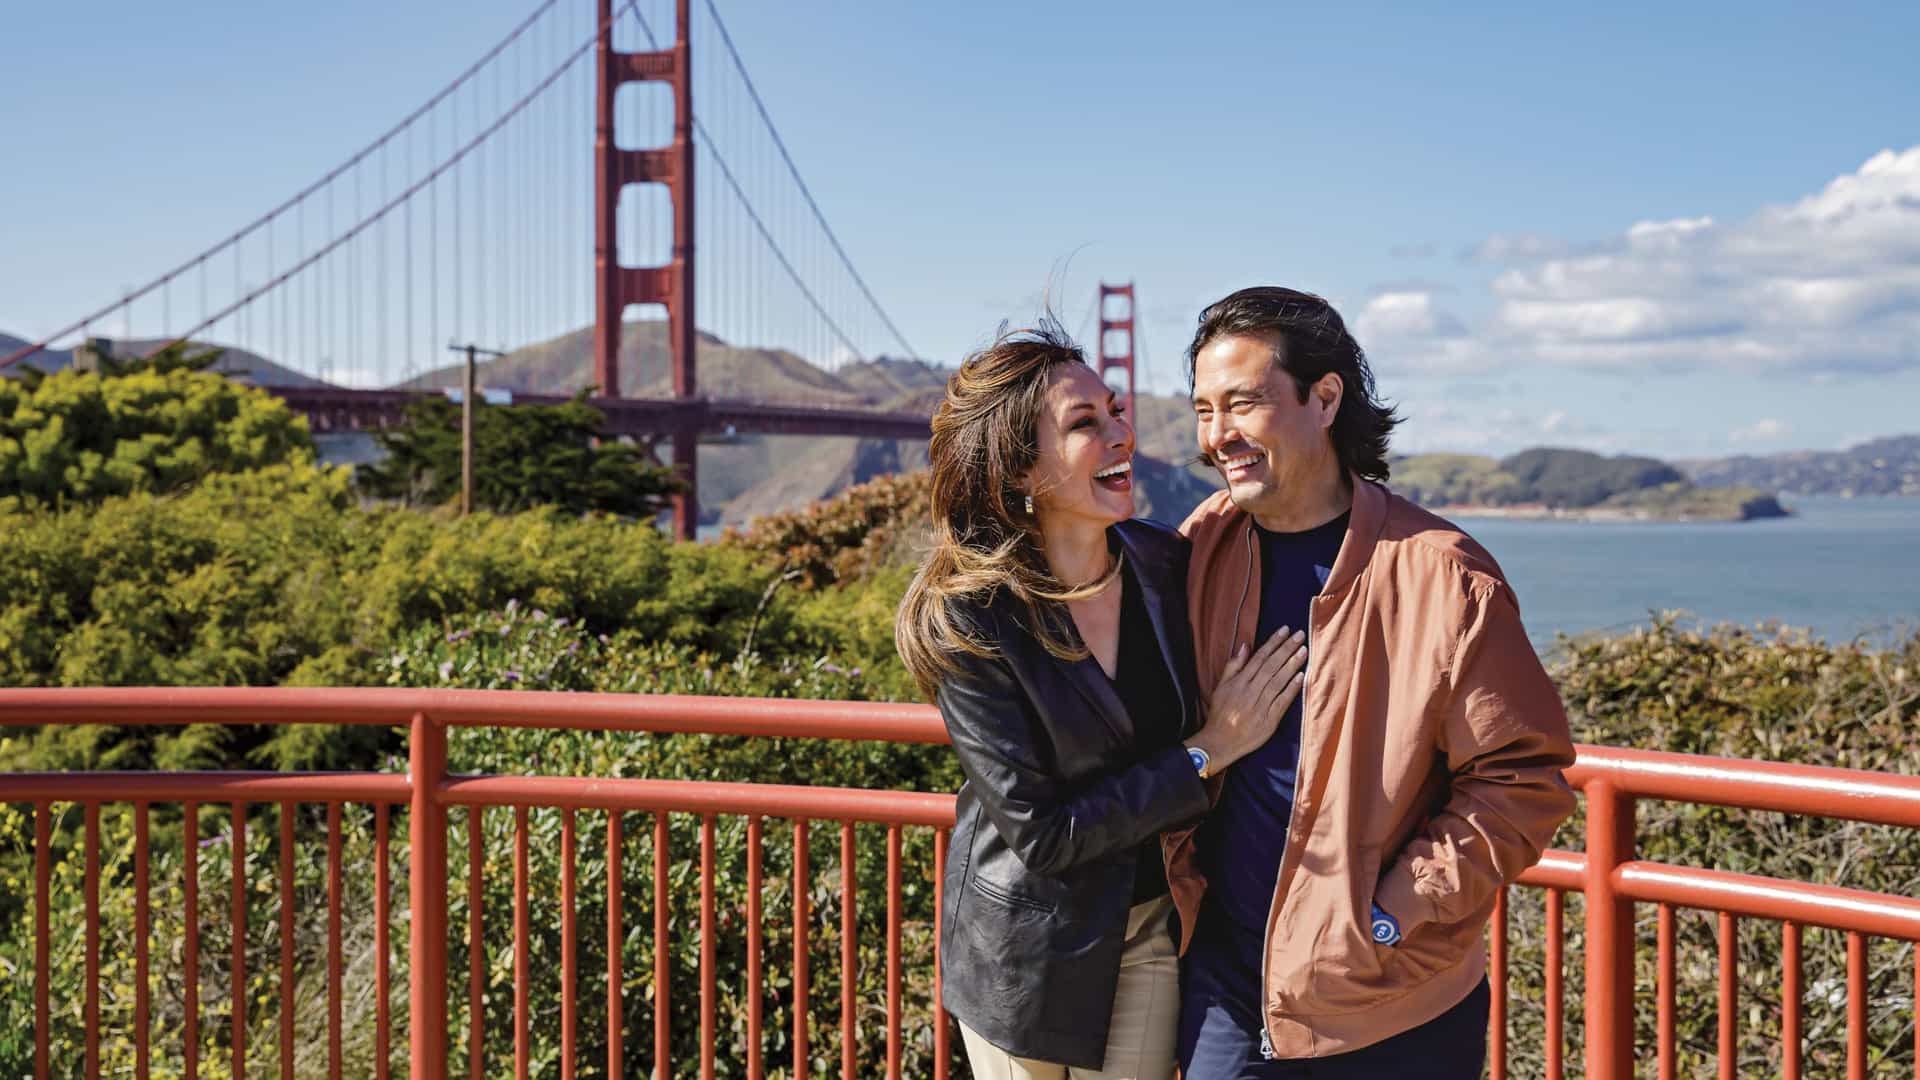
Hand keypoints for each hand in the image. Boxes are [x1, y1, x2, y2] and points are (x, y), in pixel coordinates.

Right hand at [1188, 627, 1306, 771]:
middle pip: (1271, 666)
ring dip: (1292, 665)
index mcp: (1239, 682)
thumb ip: (1233, 666)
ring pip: (1279, 681)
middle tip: (1300, 635)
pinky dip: (1292, 689)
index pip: (1259, 657)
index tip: (1285, 630)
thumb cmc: (1220, 713)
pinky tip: (1301, 676)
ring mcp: (1261, 706)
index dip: (1273, 643)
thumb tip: (1245, 646)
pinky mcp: (1270, 720)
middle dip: (1287, 649)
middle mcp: (1250, 691)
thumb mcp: (1220, 687)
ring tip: (1304, 651)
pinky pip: (1282, 701)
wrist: (1220, 742)